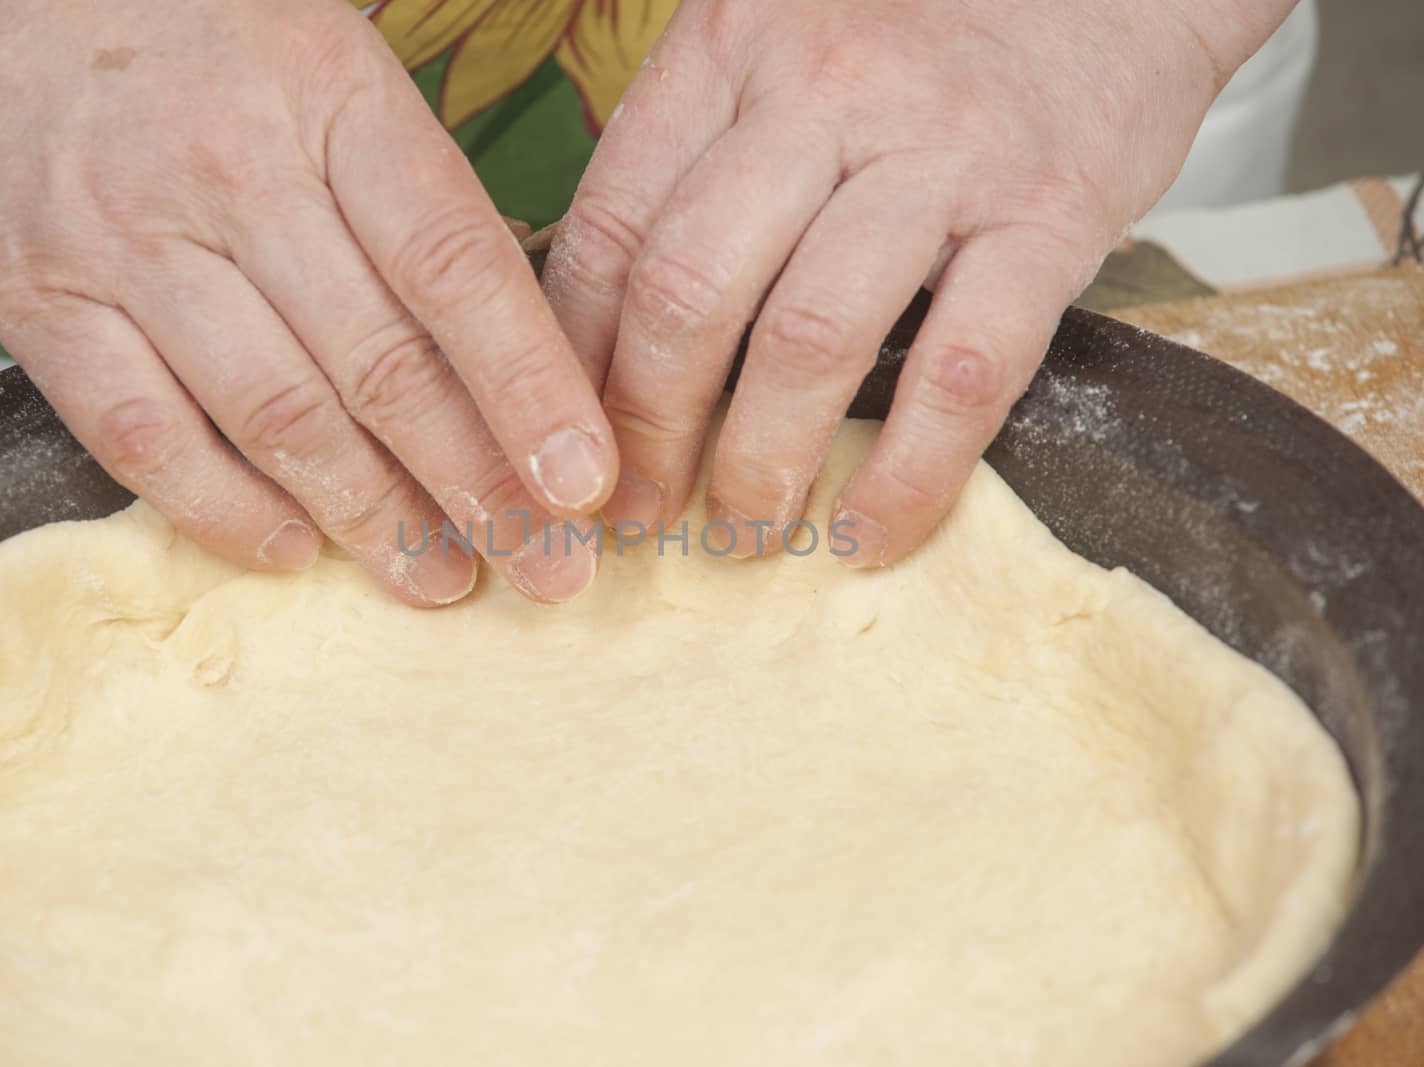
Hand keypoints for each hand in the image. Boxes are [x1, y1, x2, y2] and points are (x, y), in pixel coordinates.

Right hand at [0, 0, 617, 604]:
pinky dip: (223, 509)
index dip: (531, 387)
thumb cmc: (182, 24)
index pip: (457, 266)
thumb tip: (514, 339)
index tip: (586, 483)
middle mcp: (234, 175)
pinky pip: (143, 435)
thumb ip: (406, 190)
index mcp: (330, 99)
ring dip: (372, 518)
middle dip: (478, 486)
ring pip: (278, 415)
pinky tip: (292, 552)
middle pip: (383, 365)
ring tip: (443, 580)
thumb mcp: (322, 61)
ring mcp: (127, 242)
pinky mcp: (38, 301)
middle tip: (545, 570)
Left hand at [544, 0, 1292, 563]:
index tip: (569, 443)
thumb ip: (700, 159)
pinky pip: (961, 373)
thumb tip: (610, 327)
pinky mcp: (1050, 215)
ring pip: (811, 339)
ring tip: (741, 535)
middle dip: (648, 430)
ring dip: (759, 466)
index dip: (574, 361)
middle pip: (689, 291)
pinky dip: (906, 476)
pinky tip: (867, 535)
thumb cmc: (925, 30)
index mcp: (732, 47)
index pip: (612, 226)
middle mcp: (823, 92)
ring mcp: (941, 155)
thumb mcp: (783, 48)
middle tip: (638, 511)